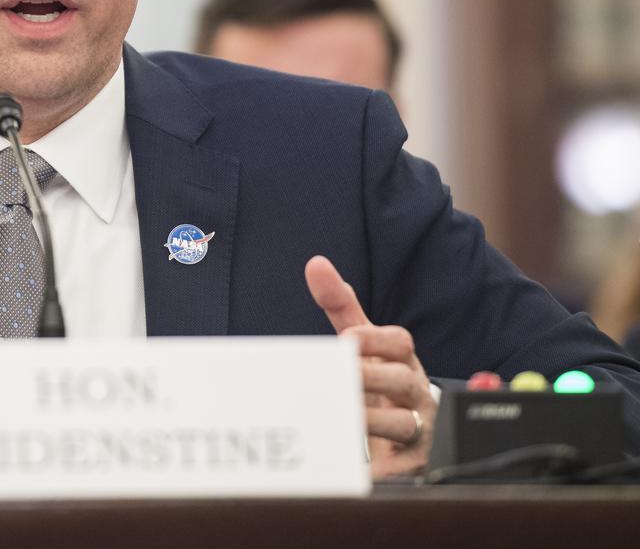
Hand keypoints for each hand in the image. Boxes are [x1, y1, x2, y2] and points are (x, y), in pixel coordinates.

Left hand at [305, 255, 434, 477]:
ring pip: (404, 424)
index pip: (399, 342)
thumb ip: (340, 305)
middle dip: (371, 378)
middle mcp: (416, 391)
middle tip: (341, 378)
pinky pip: (404, 468)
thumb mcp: (360, 341)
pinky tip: (360, 471)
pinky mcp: (416, 464)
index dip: (375, 340)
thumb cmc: (378, 377)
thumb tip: (316, 264)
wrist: (408, 431)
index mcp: (402, 358)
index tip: (346, 340)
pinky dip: (383, 471)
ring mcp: (421, 427)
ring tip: (343, 419)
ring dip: (372, 421)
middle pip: (402, 380)